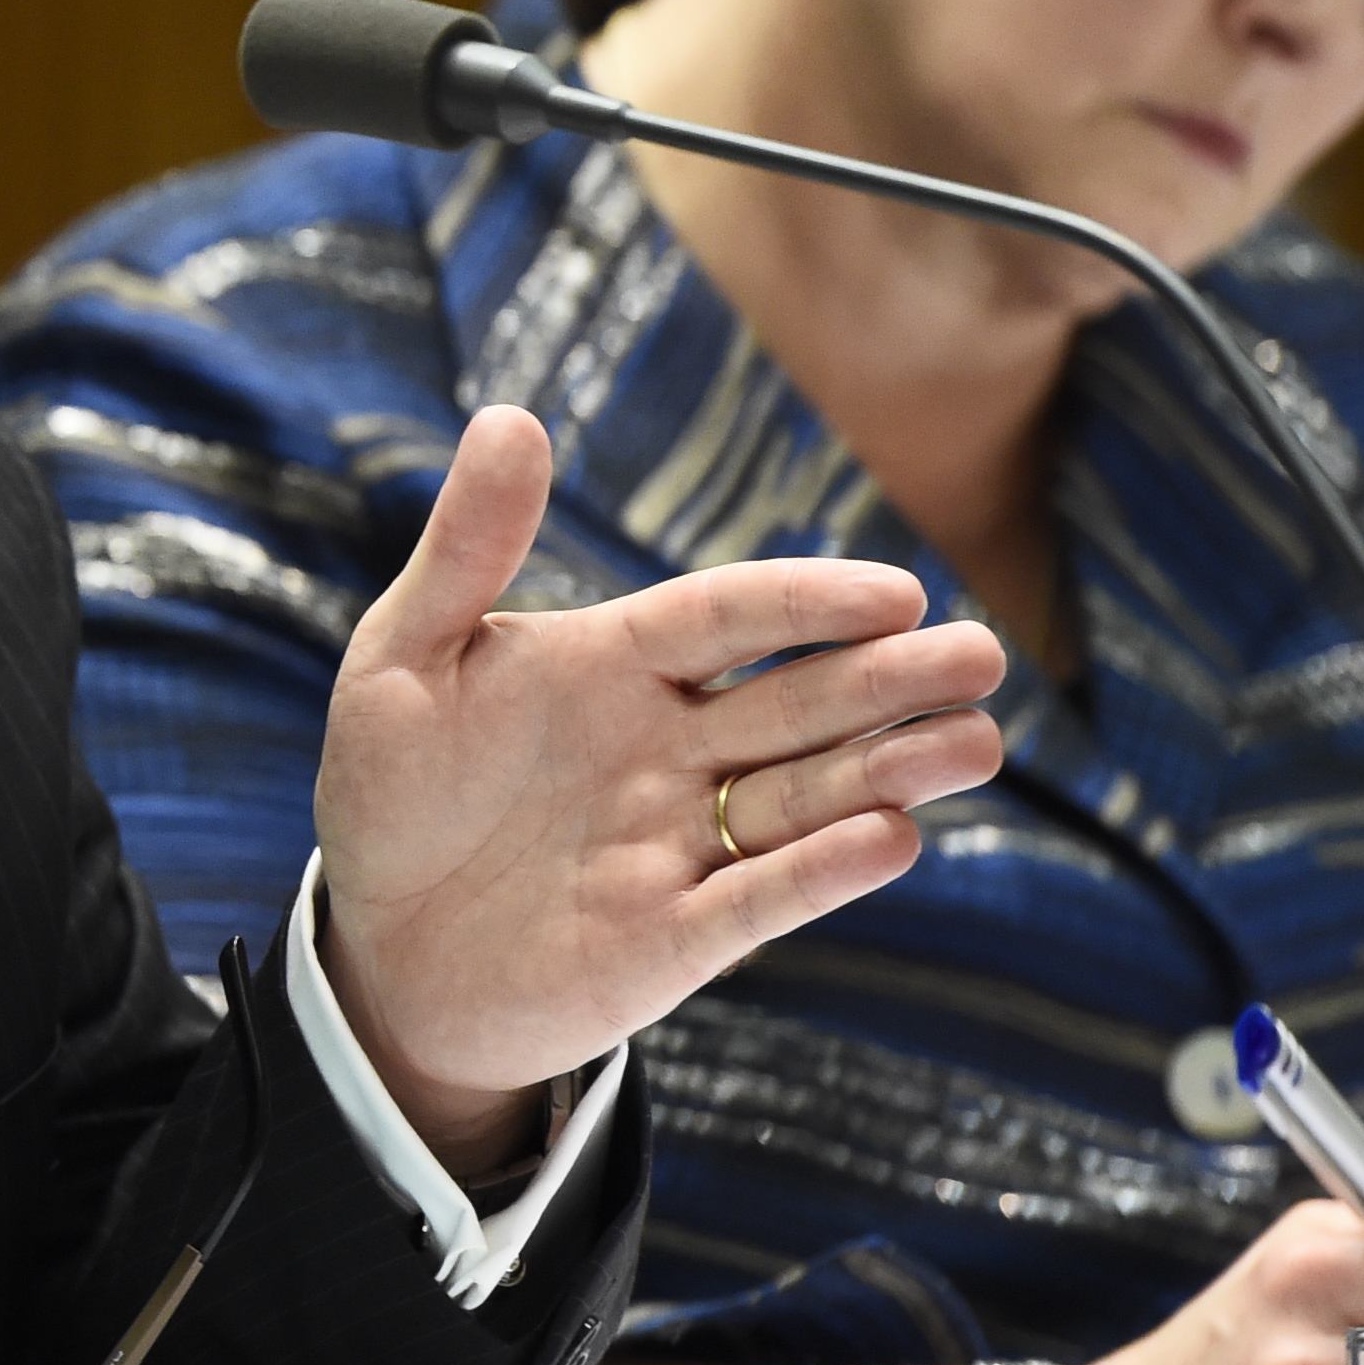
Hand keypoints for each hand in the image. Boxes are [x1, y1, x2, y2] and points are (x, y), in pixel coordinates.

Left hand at [313, 405, 1005, 1172]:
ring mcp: (682, 842)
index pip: (727, 618)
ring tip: (975, 740)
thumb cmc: (392, 789)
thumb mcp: (402, 658)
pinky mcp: (678, 936)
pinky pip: (760, 896)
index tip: (896, 591)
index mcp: (616, 665)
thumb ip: (466, 550)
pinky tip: (891, 838)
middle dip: (887, 682)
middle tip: (982, 655)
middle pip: (795, 703)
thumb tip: (507, 417)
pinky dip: (821, 871)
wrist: (381, 948)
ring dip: (888, 769)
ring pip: (804, 796)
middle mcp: (670, 746)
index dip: (805, 603)